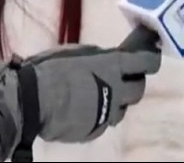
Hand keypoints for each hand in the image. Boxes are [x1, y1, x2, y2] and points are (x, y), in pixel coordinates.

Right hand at [23, 43, 161, 142]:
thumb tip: (106, 59)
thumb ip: (97, 58)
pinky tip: (82, 110)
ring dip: (115, 101)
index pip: (146, 62)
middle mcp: (116, 90)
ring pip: (121, 109)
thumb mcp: (76, 52)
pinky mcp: (94, 130)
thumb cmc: (50, 69)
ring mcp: (106, 113)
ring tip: (98, 96)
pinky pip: (102, 122)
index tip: (151, 58)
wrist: (32, 100)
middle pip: (138, 89)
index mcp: (112, 66)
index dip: (150, 60)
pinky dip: (96, 115)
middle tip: (122, 78)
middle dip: (133, 83)